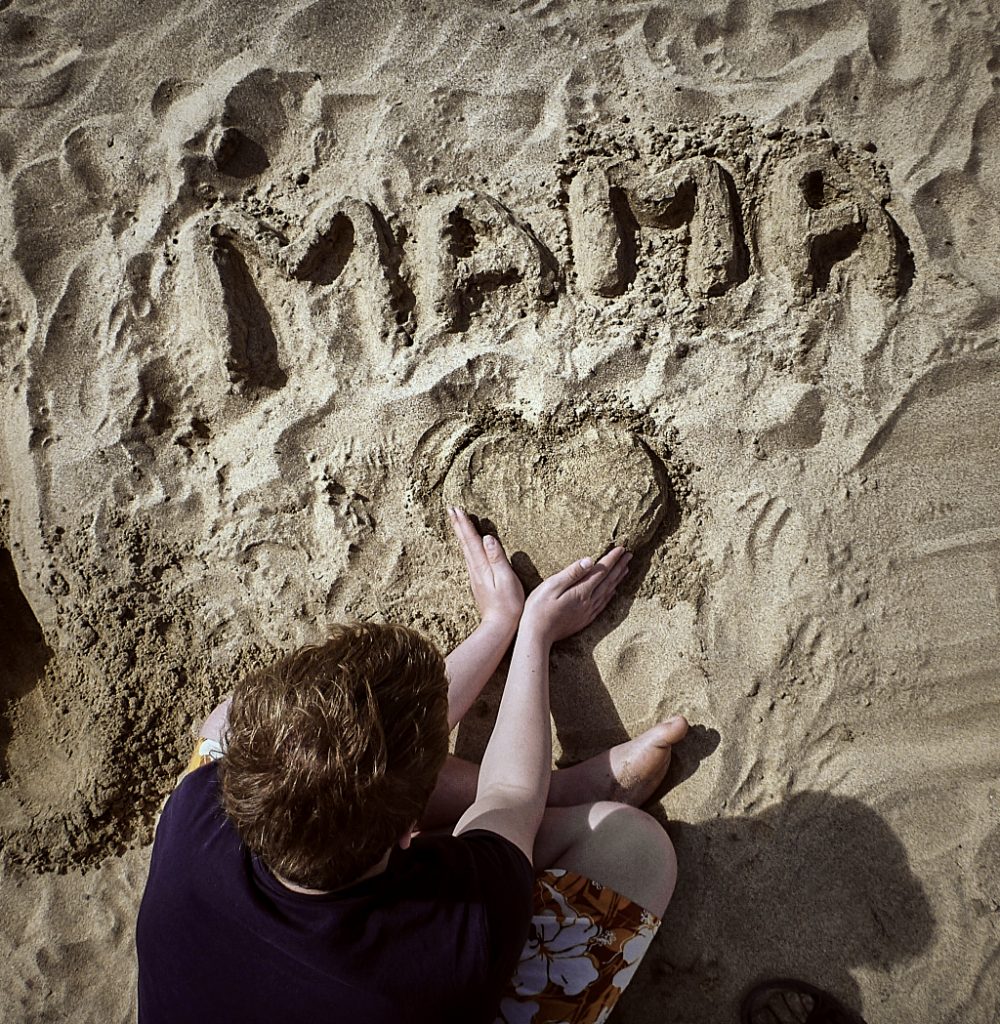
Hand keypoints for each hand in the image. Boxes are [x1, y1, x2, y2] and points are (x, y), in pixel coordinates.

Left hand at [448, 506, 524, 629]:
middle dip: (459, 525)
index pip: (472, 540)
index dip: (465, 524)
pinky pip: (470, 558)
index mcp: (482, 566)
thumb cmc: (508, 604)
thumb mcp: (506, 580)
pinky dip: (467, 546)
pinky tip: (468, 546)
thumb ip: (497, 558)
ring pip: (466, 550)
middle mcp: (475, 570)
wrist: (499, 627)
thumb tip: (487, 538)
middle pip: (465, 543)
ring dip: (461, 534)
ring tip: (457, 522)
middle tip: (451, 509)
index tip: (457, 509)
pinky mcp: (478, 582)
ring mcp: (475, 577)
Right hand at [521, 545, 631, 644]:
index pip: (601, 571)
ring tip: (625, 569)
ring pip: (608, 592)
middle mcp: (588, 602)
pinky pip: (603, 604)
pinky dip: (610, 595)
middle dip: (619, 567)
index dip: (612, 559)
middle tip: (630, 555)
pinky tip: (612, 592)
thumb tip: (590, 560)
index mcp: (581, 591)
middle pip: (608, 581)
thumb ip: (572, 573)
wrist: (537, 635)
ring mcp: (587, 612)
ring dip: (617, 579)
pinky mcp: (584, 619)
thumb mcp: (551, 585)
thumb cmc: (539, 608)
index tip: (622, 548)